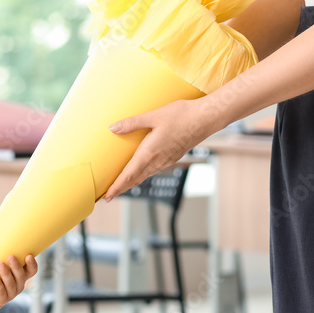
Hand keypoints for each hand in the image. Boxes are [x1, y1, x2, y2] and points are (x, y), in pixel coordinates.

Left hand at [0, 254, 38, 308]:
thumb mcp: (4, 264)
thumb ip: (5, 254)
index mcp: (23, 275)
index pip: (32, 270)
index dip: (32, 264)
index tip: (28, 256)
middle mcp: (19, 284)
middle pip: (21, 276)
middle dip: (16, 266)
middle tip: (10, 257)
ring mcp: (11, 293)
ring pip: (11, 283)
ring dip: (5, 273)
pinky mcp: (1, 299)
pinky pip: (1, 291)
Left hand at [103, 98, 217, 200]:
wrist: (206, 118)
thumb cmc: (182, 115)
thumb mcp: (154, 115)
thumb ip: (132, 123)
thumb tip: (112, 128)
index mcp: (150, 153)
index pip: (129, 175)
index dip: (117, 187)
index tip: (107, 196)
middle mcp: (158, 160)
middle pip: (136, 179)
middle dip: (121, 188)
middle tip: (108, 195)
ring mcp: (167, 160)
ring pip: (145, 175)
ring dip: (132, 182)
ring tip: (121, 185)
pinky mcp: (173, 156)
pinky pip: (154, 170)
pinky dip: (143, 174)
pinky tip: (142, 170)